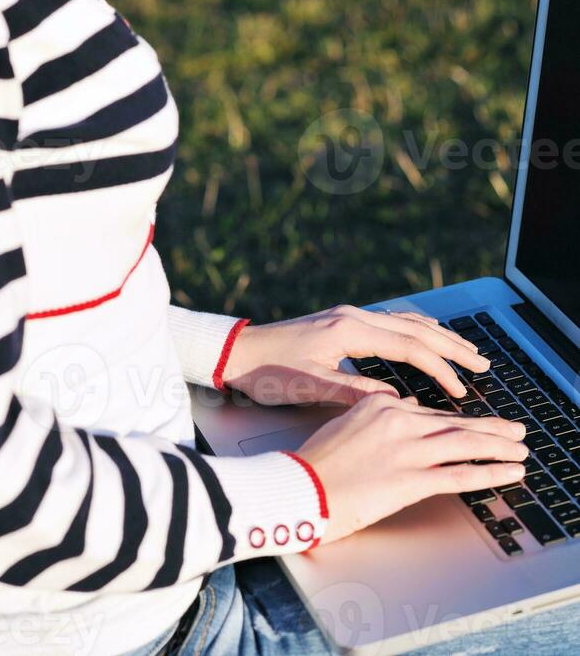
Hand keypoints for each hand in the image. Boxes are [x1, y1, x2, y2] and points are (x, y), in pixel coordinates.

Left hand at [223, 304, 488, 405]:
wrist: (235, 352)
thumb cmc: (267, 372)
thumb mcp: (310, 387)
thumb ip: (353, 393)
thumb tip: (396, 403)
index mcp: (349, 330)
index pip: (409, 348)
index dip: (440, 370)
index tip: (461, 391)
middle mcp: (354, 316)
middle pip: (416, 329)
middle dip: (452, 348)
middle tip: (483, 364)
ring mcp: (348, 315)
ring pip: (406, 322)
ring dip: (438, 337)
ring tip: (467, 351)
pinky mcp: (342, 321)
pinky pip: (391, 321)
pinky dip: (416, 330)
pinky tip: (427, 337)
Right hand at [297, 394, 527, 543]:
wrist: (299, 487)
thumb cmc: (315, 462)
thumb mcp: (346, 424)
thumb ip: (378, 416)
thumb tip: (408, 409)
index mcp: (380, 404)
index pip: (431, 413)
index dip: (460, 421)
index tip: (480, 425)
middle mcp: (398, 420)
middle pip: (455, 423)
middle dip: (491, 428)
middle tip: (515, 430)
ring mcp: (406, 450)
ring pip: (465, 444)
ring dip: (499, 447)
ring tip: (520, 448)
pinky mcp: (410, 479)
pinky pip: (460, 475)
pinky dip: (490, 473)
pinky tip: (509, 472)